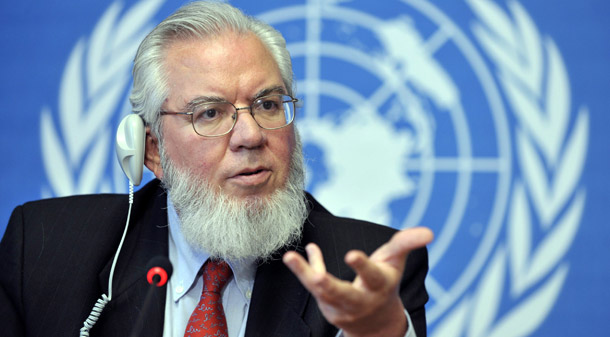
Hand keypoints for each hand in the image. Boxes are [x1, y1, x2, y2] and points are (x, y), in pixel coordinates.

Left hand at [282, 227, 432, 336]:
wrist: (376, 324)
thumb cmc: (385, 283)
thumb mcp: (396, 262)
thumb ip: (407, 243)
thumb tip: (429, 231)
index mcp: (379, 286)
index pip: (371, 276)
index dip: (362, 266)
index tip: (351, 254)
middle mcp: (359, 299)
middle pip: (342, 294)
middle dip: (328, 284)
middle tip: (315, 277)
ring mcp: (340, 305)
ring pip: (320, 291)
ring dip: (304, 274)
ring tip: (289, 257)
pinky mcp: (326, 306)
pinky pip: (313, 286)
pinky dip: (306, 268)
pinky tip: (297, 255)